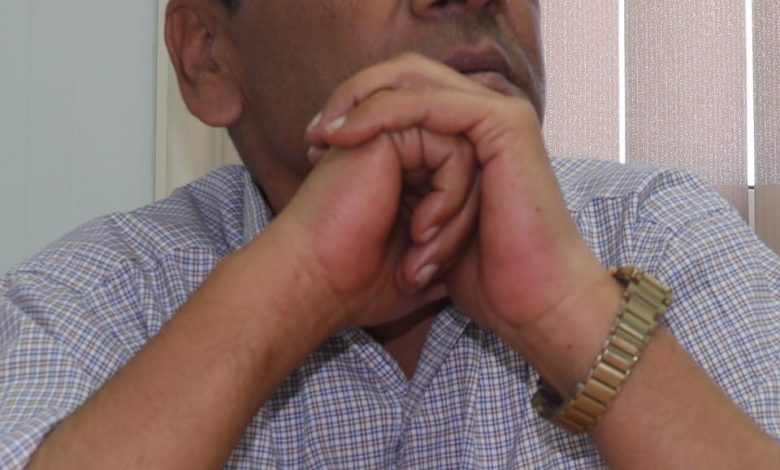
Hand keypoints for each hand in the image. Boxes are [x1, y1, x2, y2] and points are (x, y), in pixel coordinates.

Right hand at [272, 125, 477, 326]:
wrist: (313, 283)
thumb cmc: (357, 284)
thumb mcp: (421, 270)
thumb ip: (451, 250)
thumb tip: (489, 260)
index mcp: (403, 177)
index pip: (465, 186)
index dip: (457, 233)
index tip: (420, 276)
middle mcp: (398, 152)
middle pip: (473, 169)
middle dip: (462, 223)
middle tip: (426, 268)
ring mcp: (394, 137)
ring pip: (469, 157)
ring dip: (457, 213)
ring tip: (422, 251)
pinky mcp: (391, 130)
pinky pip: (455, 149)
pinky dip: (451, 196)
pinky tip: (421, 229)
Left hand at [307, 53, 615, 364]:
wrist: (527, 301)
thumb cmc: (481, 274)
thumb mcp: (427, 225)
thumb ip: (408, 191)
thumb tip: (367, 182)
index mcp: (469, 136)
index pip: (404, 95)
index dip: (355, 111)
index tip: (314, 146)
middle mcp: (483, 117)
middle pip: (404, 78)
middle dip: (351, 101)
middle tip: (314, 135)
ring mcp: (497, 114)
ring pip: (413, 82)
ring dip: (360, 106)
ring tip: (325, 138)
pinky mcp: (502, 123)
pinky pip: (428, 104)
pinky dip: (383, 114)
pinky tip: (350, 135)